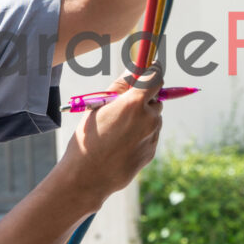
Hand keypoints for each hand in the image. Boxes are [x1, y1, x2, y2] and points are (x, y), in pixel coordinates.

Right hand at [61, 64, 163, 211]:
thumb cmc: (87, 138)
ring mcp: (152, 137)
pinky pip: (150, 136)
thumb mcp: (98, 106)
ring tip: (117, 129)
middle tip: (125, 105)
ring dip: (142, 118)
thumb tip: (133, 71)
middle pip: (156, 99)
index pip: (155, 77)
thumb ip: (119, 87)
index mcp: (134, 104)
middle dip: (144, 99)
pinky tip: (121, 143)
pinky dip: (140, 134)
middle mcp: (148, 119)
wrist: (87, 176)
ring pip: (153, 119)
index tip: (152, 66)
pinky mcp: (151, 152)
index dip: (154, 70)